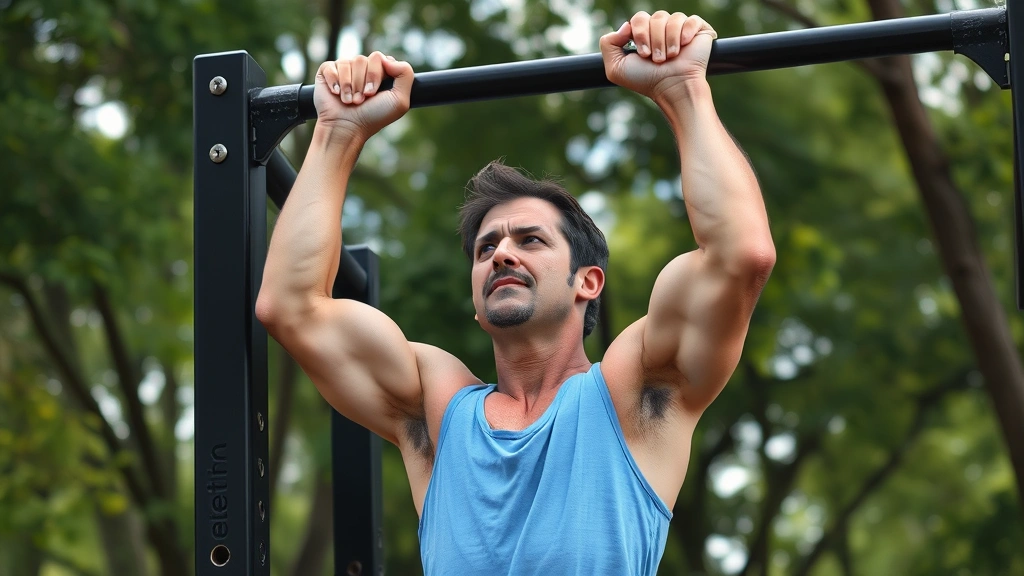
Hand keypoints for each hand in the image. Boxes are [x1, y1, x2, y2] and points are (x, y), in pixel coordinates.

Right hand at [313, 52, 413, 141]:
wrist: (347, 128)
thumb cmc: (373, 117)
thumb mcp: (399, 100)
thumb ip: (405, 74)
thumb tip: (387, 58)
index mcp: (379, 72)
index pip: (379, 58)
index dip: (375, 75)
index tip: (372, 94)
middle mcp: (362, 69)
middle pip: (362, 59)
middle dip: (361, 82)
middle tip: (360, 100)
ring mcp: (345, 69)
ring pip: (347, 62)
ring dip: (349, 86)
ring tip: (349, 101)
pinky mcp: (327, 72)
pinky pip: (331, 66)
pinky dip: (334, 82)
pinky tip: (336, 94)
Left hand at [600, 11, 716, 102]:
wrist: (672, 87)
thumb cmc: (645, 80)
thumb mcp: (615, 68)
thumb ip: (608, 43)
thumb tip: (626, 25)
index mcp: (644, 35)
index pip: (638, 18)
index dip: (639, 33)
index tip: (643, 54)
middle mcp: (662, 30)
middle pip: (654, 17)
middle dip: (653, 39)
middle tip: (656, 59)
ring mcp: (680, 30)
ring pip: (672, 18)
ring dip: (668, 41)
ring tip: (670, 58)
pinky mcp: (699, 30)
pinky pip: (691, 20)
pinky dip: (686, 33)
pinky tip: (685, 45)